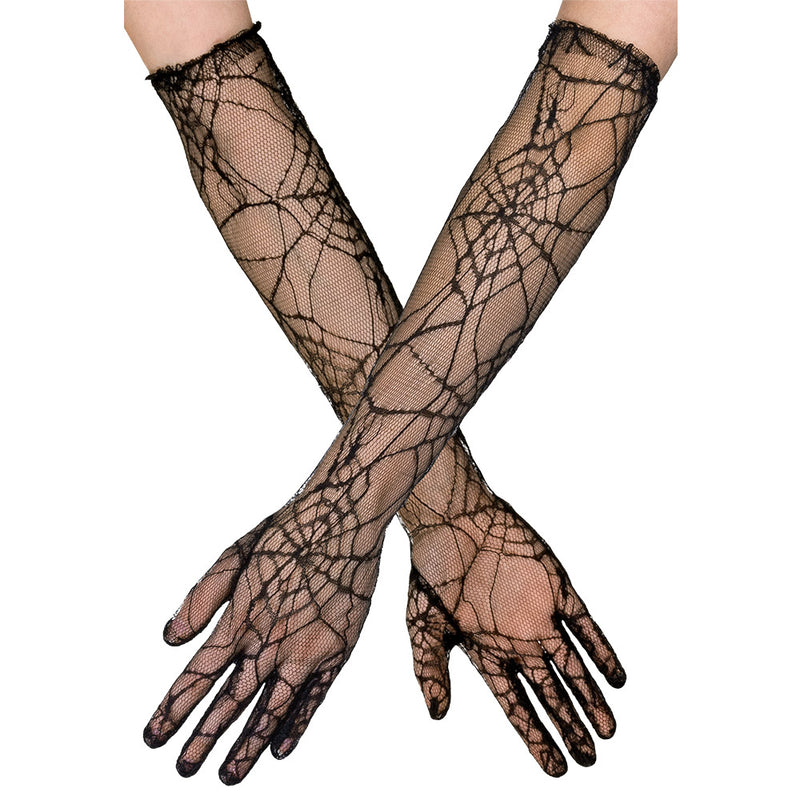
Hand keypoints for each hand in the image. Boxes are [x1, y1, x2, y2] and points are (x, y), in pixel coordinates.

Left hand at [143, 488, 381, 783]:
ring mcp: (305, 650)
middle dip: (202, 739)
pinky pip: (314, 699)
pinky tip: (280, 750)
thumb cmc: (288, 531)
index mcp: (241, 617)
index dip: (173, 708)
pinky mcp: (336, 651)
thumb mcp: (235, 554)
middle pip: (229, 702)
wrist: (343, 517)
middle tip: (182, 769)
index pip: (199, 674)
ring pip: (270, 710)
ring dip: (246, 746)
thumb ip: (201, 598)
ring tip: (227, 776)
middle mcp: (269, 641)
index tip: (152, 736)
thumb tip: (169, 640)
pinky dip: (296, 726)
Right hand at [406, 495, 624, 776]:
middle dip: (570, 725)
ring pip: (571, 666)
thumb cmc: (432, 570)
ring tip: (609, 730)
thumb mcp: (422, 624)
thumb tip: (438, 716)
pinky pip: (584, 626)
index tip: (557, 768)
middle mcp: (517, 640)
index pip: (517, 704)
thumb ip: (430, 669)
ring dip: (591, 697)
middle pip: (550, 693)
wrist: (453, 519)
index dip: (536, 737)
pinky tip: (617, 677)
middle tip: (590, 757)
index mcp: (486, 652)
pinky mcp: (556, 589)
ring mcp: (538, 616)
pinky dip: (601, 651)